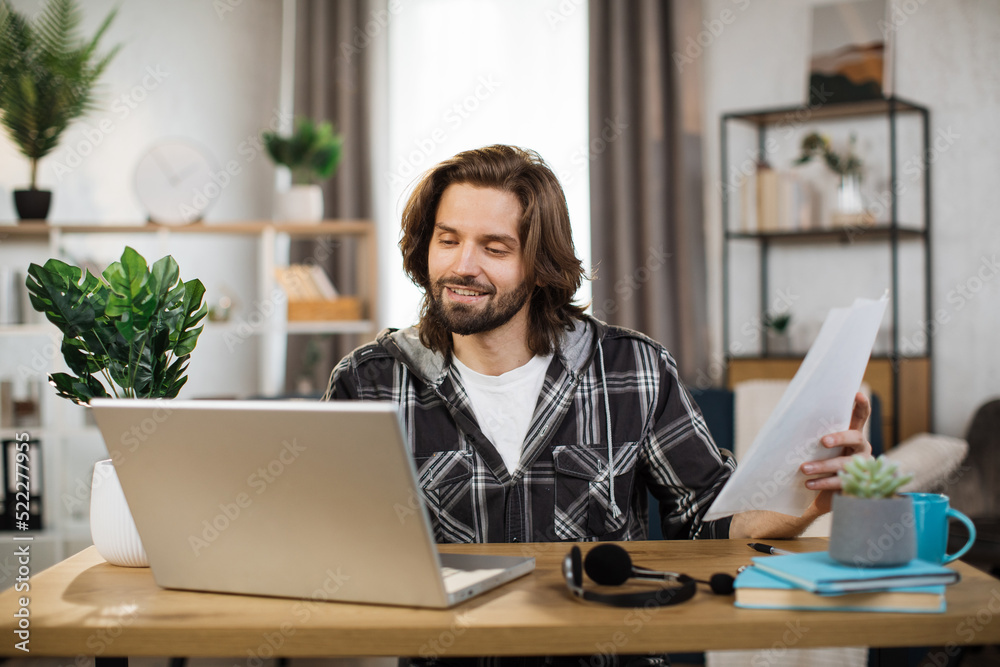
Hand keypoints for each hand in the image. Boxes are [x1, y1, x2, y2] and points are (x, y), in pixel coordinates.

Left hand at [800, 392, 872, 515]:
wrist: (832, 493)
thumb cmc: (824, 462)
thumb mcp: (821, 448)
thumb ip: (813, 435)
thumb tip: (786, 421)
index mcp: (854, 435)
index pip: (861, 417)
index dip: (862, 405)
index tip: (856, 394)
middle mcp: (862, 448)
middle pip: (856, 438)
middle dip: (839, 438)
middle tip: (823, 441)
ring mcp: (862, 466)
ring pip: (845, 463)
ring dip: (823, 466)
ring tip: (804, 468)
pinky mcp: (857, 484)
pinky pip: (841, 482)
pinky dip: (823, 483)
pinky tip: (809, 483)